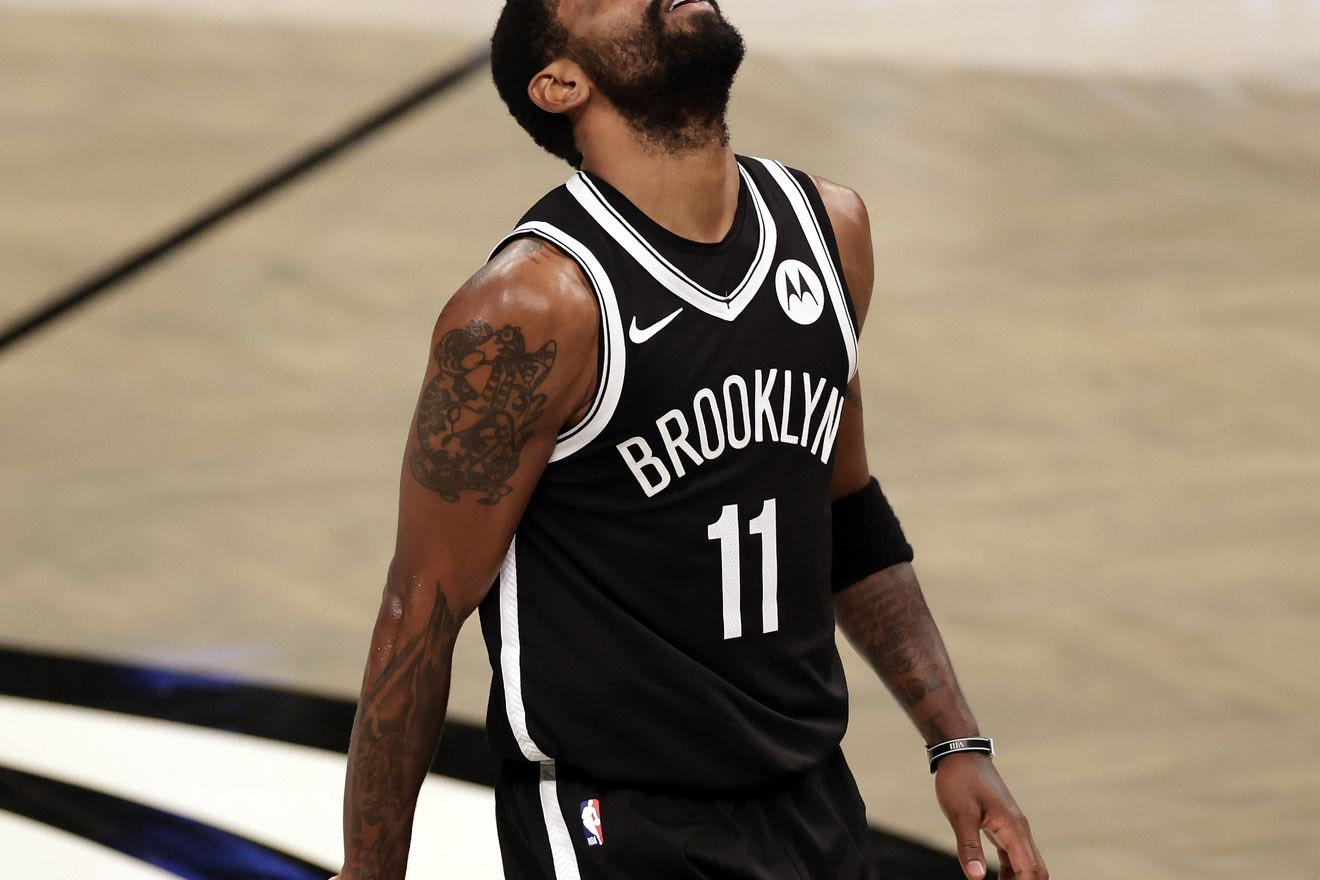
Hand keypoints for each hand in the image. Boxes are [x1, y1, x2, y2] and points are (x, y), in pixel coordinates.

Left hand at [934, 753, 1047, 879]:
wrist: (961, 754)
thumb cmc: (960, 780)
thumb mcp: (960, 814)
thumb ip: (969, 847)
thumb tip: (976, 878)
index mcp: (1014, 829)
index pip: (1030, 871)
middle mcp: (1020, 831)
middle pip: (1036, 872)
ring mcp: (1014, 829)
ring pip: (1027, 866)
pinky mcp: (1004, 828)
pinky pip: (1015, 857)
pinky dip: (1010, 873)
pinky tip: (994, 879)